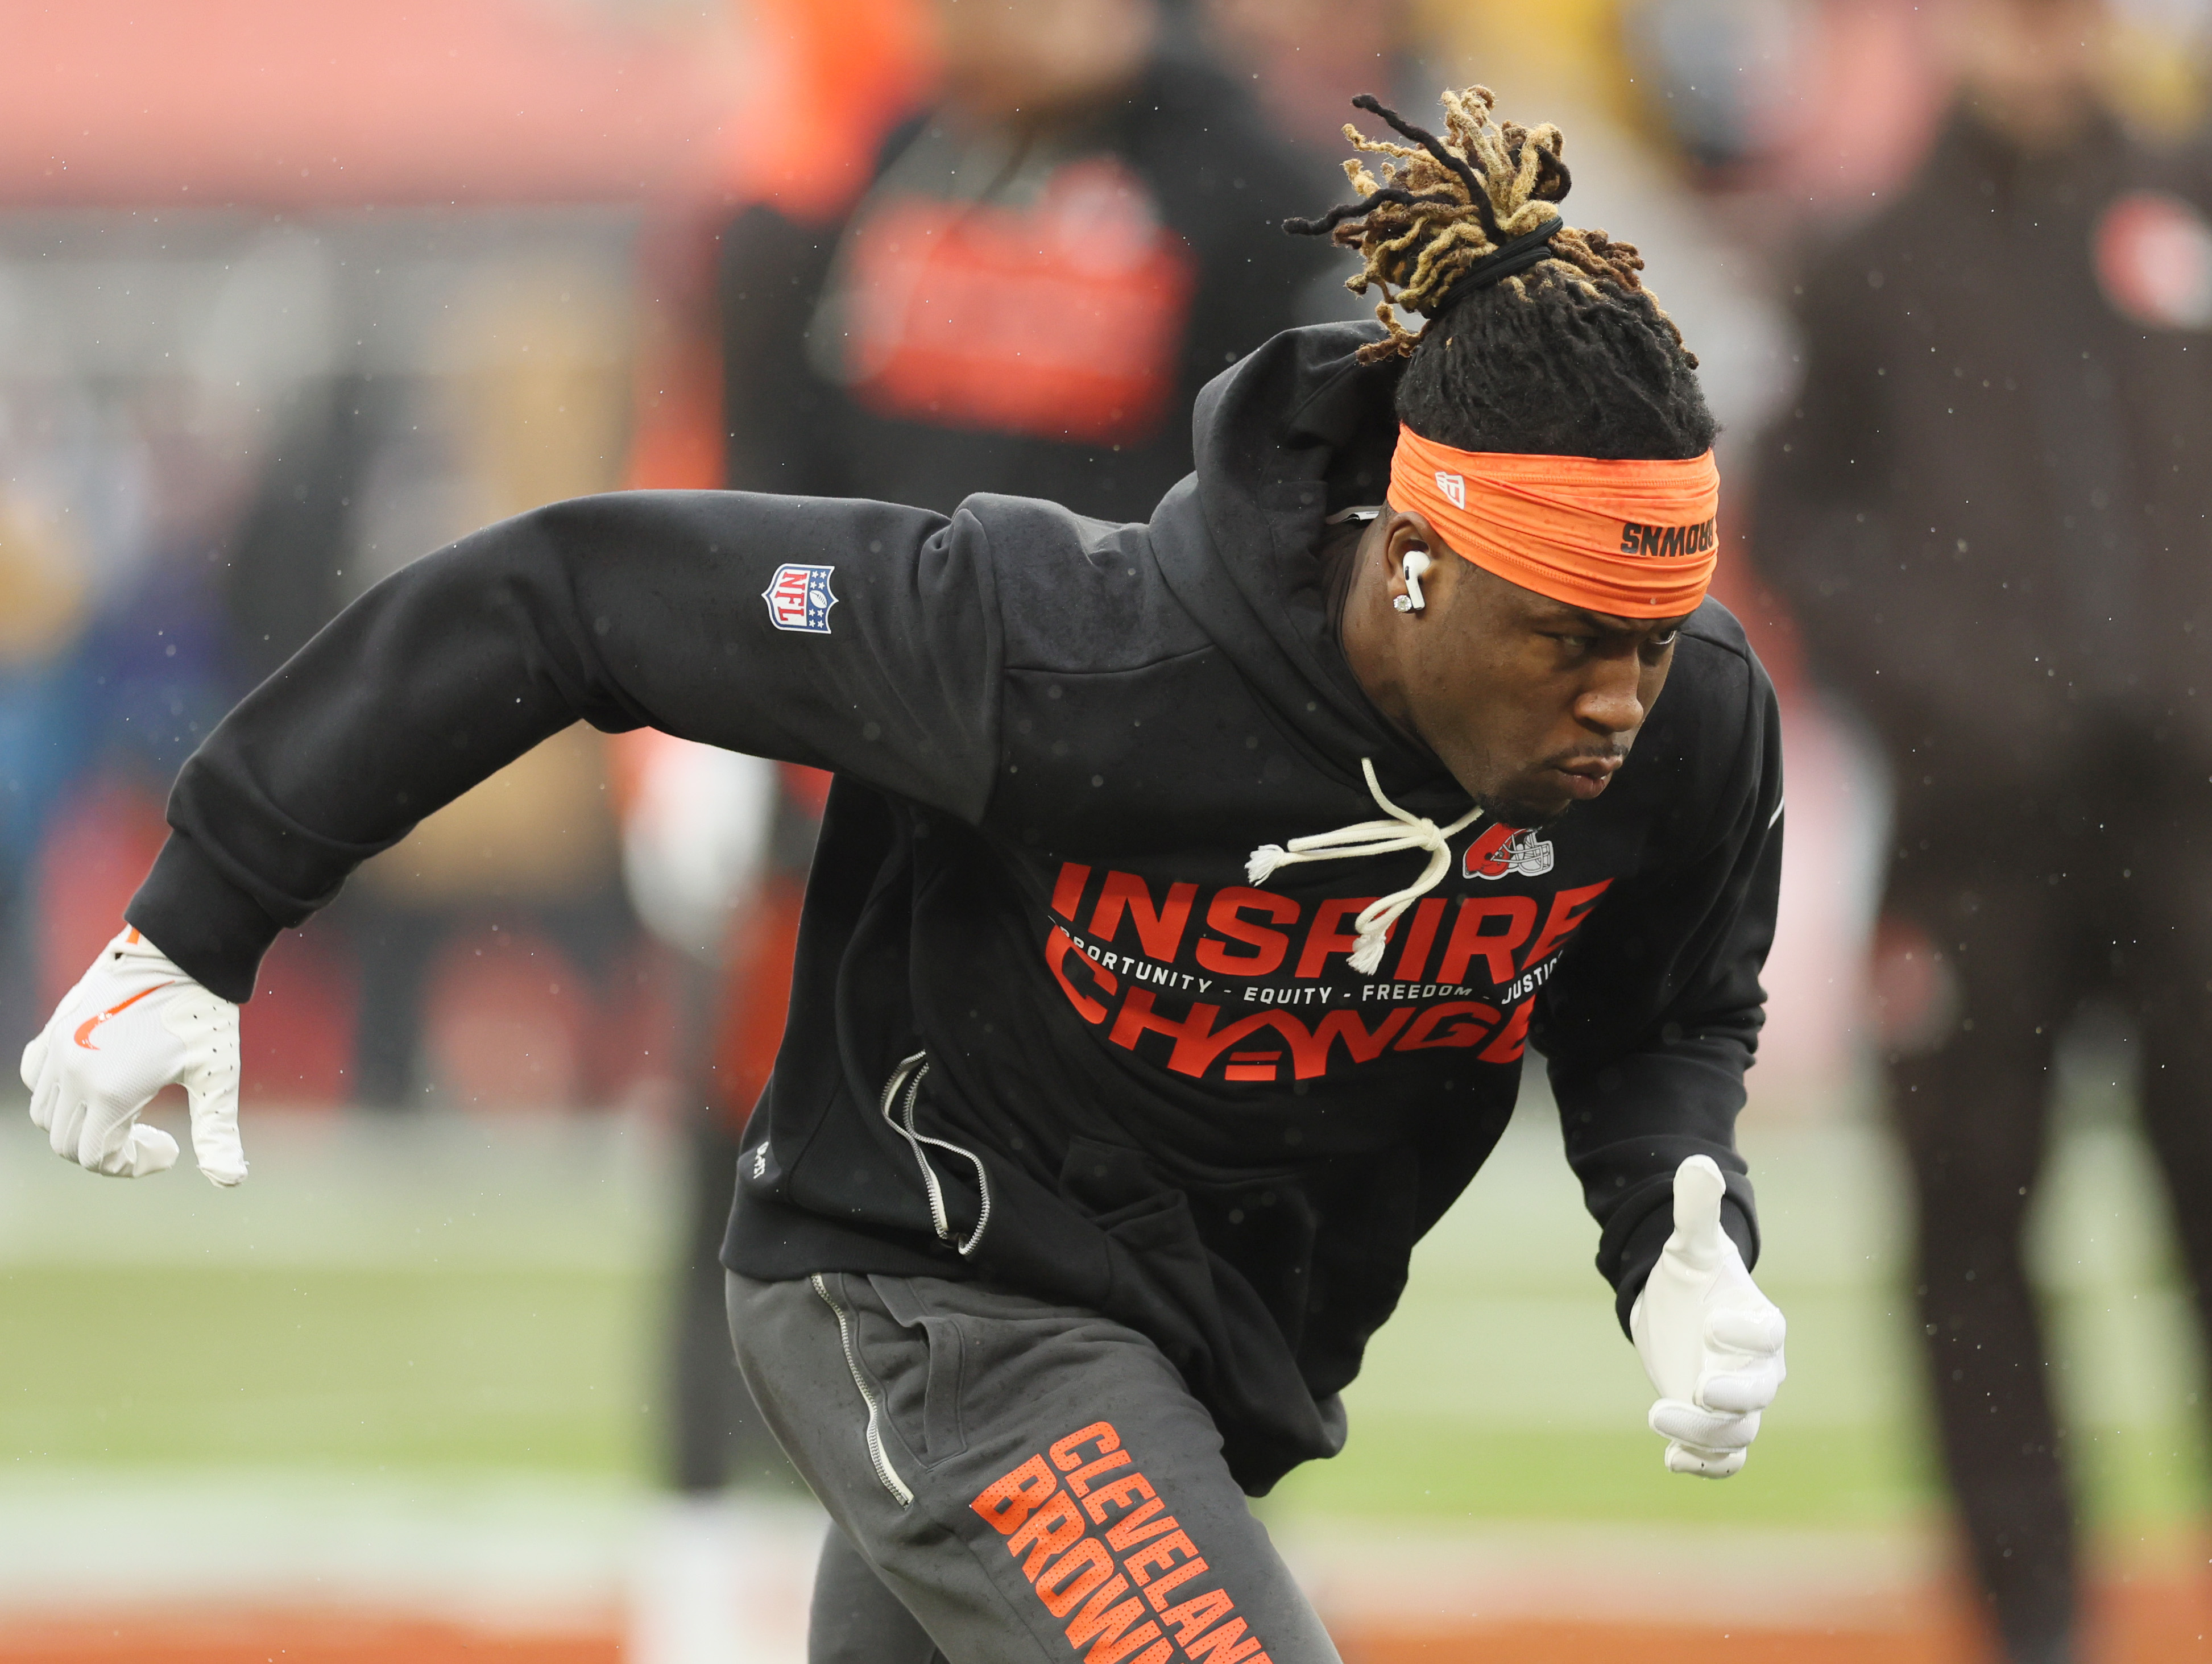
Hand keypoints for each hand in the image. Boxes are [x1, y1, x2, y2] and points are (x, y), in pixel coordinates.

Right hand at [19, 925, 245, 1184]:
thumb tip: (231, 1182)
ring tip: (127, 1111)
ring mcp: (57, 1050)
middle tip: (150, 1136)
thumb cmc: (205, 1014)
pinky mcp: (53, 1030)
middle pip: (69, 1143)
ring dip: (82, 1126)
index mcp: (111, 1091)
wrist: (182, 952)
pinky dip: (58, 1095)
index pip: (97, 1157)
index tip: (168, 1149)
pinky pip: (36, 1080)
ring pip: (47, 1115)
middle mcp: (73, 1073)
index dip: (131, 1166)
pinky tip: (98, 1084)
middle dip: (108, 1151)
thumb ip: (217, 1131)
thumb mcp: (217, 1076)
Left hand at [1629, 1154, 1784, 1477]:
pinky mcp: (1713, 1427)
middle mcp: (1756, 1368)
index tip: (1713, 1324)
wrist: (1679, 1313)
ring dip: (1705, 1435)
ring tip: (1657, 1417)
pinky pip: (1724, 1460)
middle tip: (1700, 1391)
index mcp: (1757, 1322)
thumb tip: (1696, 1161)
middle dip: (1735, 1397)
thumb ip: (1695, 1211)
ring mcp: (1736, 1402)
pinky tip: (1670, 1460)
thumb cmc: (1692, 1277)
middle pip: (1760, 1393)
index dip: (1748, 1334)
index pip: (1769, 1335)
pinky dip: (1703, 1466)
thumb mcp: (1688, 1244)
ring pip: (1738, 1432)